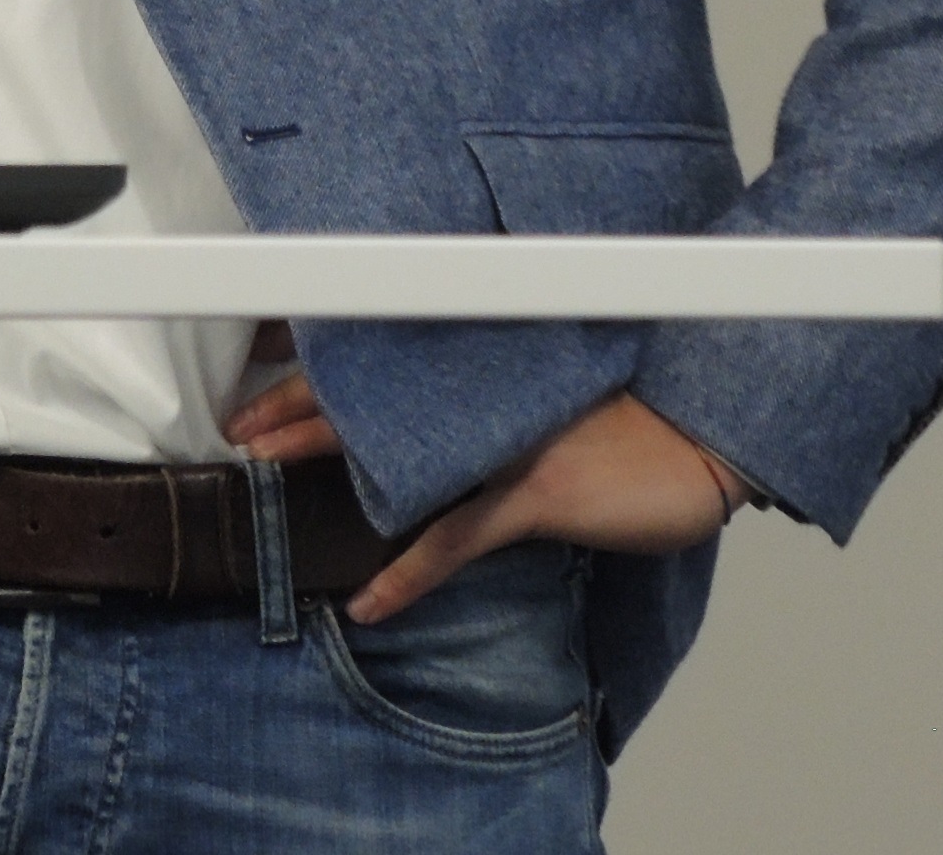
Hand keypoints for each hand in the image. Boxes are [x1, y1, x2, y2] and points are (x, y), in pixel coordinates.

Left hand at [224, 378, 740, 623]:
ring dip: (319, 459)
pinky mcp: (535, 494)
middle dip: (294, 402)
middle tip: (235, 417)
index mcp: (487, 365)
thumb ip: (495, 391)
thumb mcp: (552, 391)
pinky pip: (455, 539)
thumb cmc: (636, 418)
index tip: (263, 341)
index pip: (388, 349)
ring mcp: (508, 444)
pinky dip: (410, 574)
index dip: (323, 348)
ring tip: (259, 470)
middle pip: (371, 392)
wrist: (707, 437)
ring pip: (392, 450)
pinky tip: (371, 602)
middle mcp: (487, 394)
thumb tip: (440, 402)